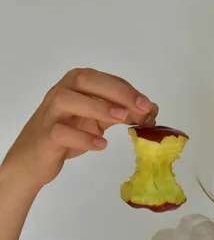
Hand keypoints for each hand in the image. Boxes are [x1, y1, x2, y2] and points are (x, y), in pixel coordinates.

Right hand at [0, 68, 158, 189]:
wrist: (34, 159)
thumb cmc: (68, 134)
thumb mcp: (99, 121)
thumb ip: (122, 113)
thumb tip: (152, 110)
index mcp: (76, 85)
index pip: (104, 79)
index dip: (128, 90)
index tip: (148, 105)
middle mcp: (61, 92)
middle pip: (85, 80)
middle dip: (117, 91)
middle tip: (142, 108)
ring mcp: (50, 113)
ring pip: (66, 99)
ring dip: (97, 106)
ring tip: (122, 118)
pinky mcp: (44, 136)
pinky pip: (60, 132)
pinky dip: (82, 137)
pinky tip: (101, 144)